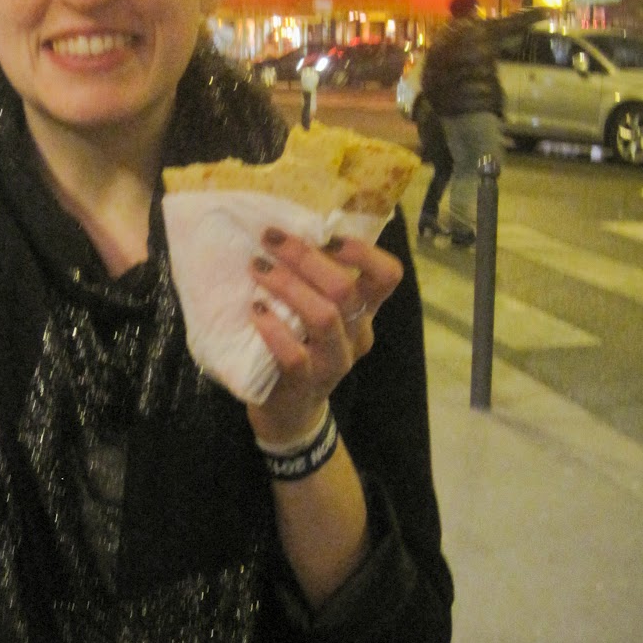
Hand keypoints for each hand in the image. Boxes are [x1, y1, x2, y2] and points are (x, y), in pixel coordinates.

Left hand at [247, 230, 402, 445]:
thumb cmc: (300, 347)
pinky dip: (273, 329)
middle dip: (305, 257)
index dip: (363, 251)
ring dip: (287, 286)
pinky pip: (294, 355)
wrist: (289, 412)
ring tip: (257, 269)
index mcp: (363, 312)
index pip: (387, 276)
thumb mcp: (315, 313)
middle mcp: (355, 335)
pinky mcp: (304, 384)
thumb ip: (313, 282)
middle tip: (270, 239)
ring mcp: (333, 363)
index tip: (325, 235)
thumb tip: (286, 229)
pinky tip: (255, 312)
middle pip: (345, 289)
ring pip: (324, 317)